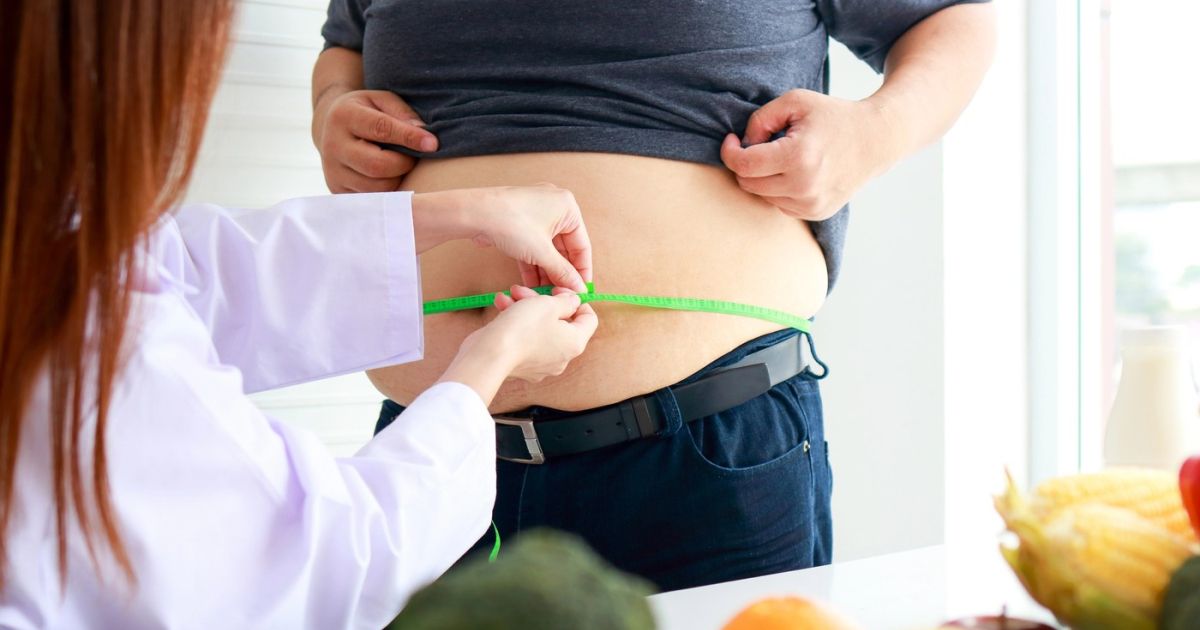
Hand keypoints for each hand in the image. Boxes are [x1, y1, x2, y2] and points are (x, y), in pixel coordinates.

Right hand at [313, 89, 437, 192]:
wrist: (331, 128)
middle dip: (404, 163)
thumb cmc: (366, 112)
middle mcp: (333, 146)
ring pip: (377, 187)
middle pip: (377, 166)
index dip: (409, 137)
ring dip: (398, 179)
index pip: (381, 129)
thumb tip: (425, 137)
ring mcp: (333, 172)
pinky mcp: (338, 190)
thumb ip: (403, 113)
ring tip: (399, 165)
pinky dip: (389, 191)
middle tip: (412, 156)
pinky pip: (373, 199)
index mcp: (344, 116)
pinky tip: (388, 176)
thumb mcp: (382, 100)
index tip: (433, 144)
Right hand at [439, 288, 597, 401]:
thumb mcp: (548, 304)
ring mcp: (542, 364)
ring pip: (540, 329)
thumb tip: (573, 302)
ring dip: (526, 308)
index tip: (559, 291)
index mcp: (575, 343)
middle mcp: (562, 357)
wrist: (489, 354)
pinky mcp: (523, 366)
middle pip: (561, 322)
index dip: (577, 301)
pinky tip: (502, 307)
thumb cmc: (522, 328)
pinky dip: (516, 323)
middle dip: (543, 301)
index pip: (589, 319)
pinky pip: (526, 340)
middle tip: (526, 291)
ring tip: (510, 295)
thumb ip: (565, 301)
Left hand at [469, 185, 592, 292]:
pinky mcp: (520, 223)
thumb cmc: (511, 223)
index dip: (582, 271)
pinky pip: (533, 246)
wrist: (474, 213)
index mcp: (568, 208)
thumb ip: (563, 272)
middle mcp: (555, 207)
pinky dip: (533, 264)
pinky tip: (531, 284)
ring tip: (544, 294)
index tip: (580, 290)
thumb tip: (578, 288)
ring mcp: (536, 214)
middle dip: (560, 273)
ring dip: (546, 272)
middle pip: (564, 248)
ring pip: (547, 249)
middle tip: (560, 295)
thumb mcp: (542, 252)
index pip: (582, 245)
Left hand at [719, 89, 899, 221]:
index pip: (743, 165)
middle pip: (748, 184)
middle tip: (762, 145)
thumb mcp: (795, 101)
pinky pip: (779, 204)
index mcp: (798, 157)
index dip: (730, 152)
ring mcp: (811, 204)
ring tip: (784, 156)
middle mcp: (804, 187)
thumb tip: (743, 144)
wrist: (875, 140)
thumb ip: (760, 119)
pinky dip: (779, 189)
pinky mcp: (815, 213)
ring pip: (762, 196)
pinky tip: (796, 172)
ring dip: (764, 177)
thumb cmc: (833, 116)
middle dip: (746, 164)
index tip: (733, 140)